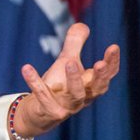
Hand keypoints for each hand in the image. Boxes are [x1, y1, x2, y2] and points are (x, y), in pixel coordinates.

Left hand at [11, 23, 119, 139]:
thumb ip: (74, 45)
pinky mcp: (49, 111)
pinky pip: (42, 96)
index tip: (113, 47)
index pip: (106, 75)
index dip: (112, 63)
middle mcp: (82, 98)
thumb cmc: (57, 87)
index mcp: (90, 86)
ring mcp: (67, 106)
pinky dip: (35, 82)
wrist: (38, 113)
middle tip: (100, 63)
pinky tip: (26, 68)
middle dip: (101, 76)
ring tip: (68, 62)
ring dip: (73, 79)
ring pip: (74, 95)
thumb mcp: (66, 63)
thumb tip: (82, 25)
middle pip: (97, 88)